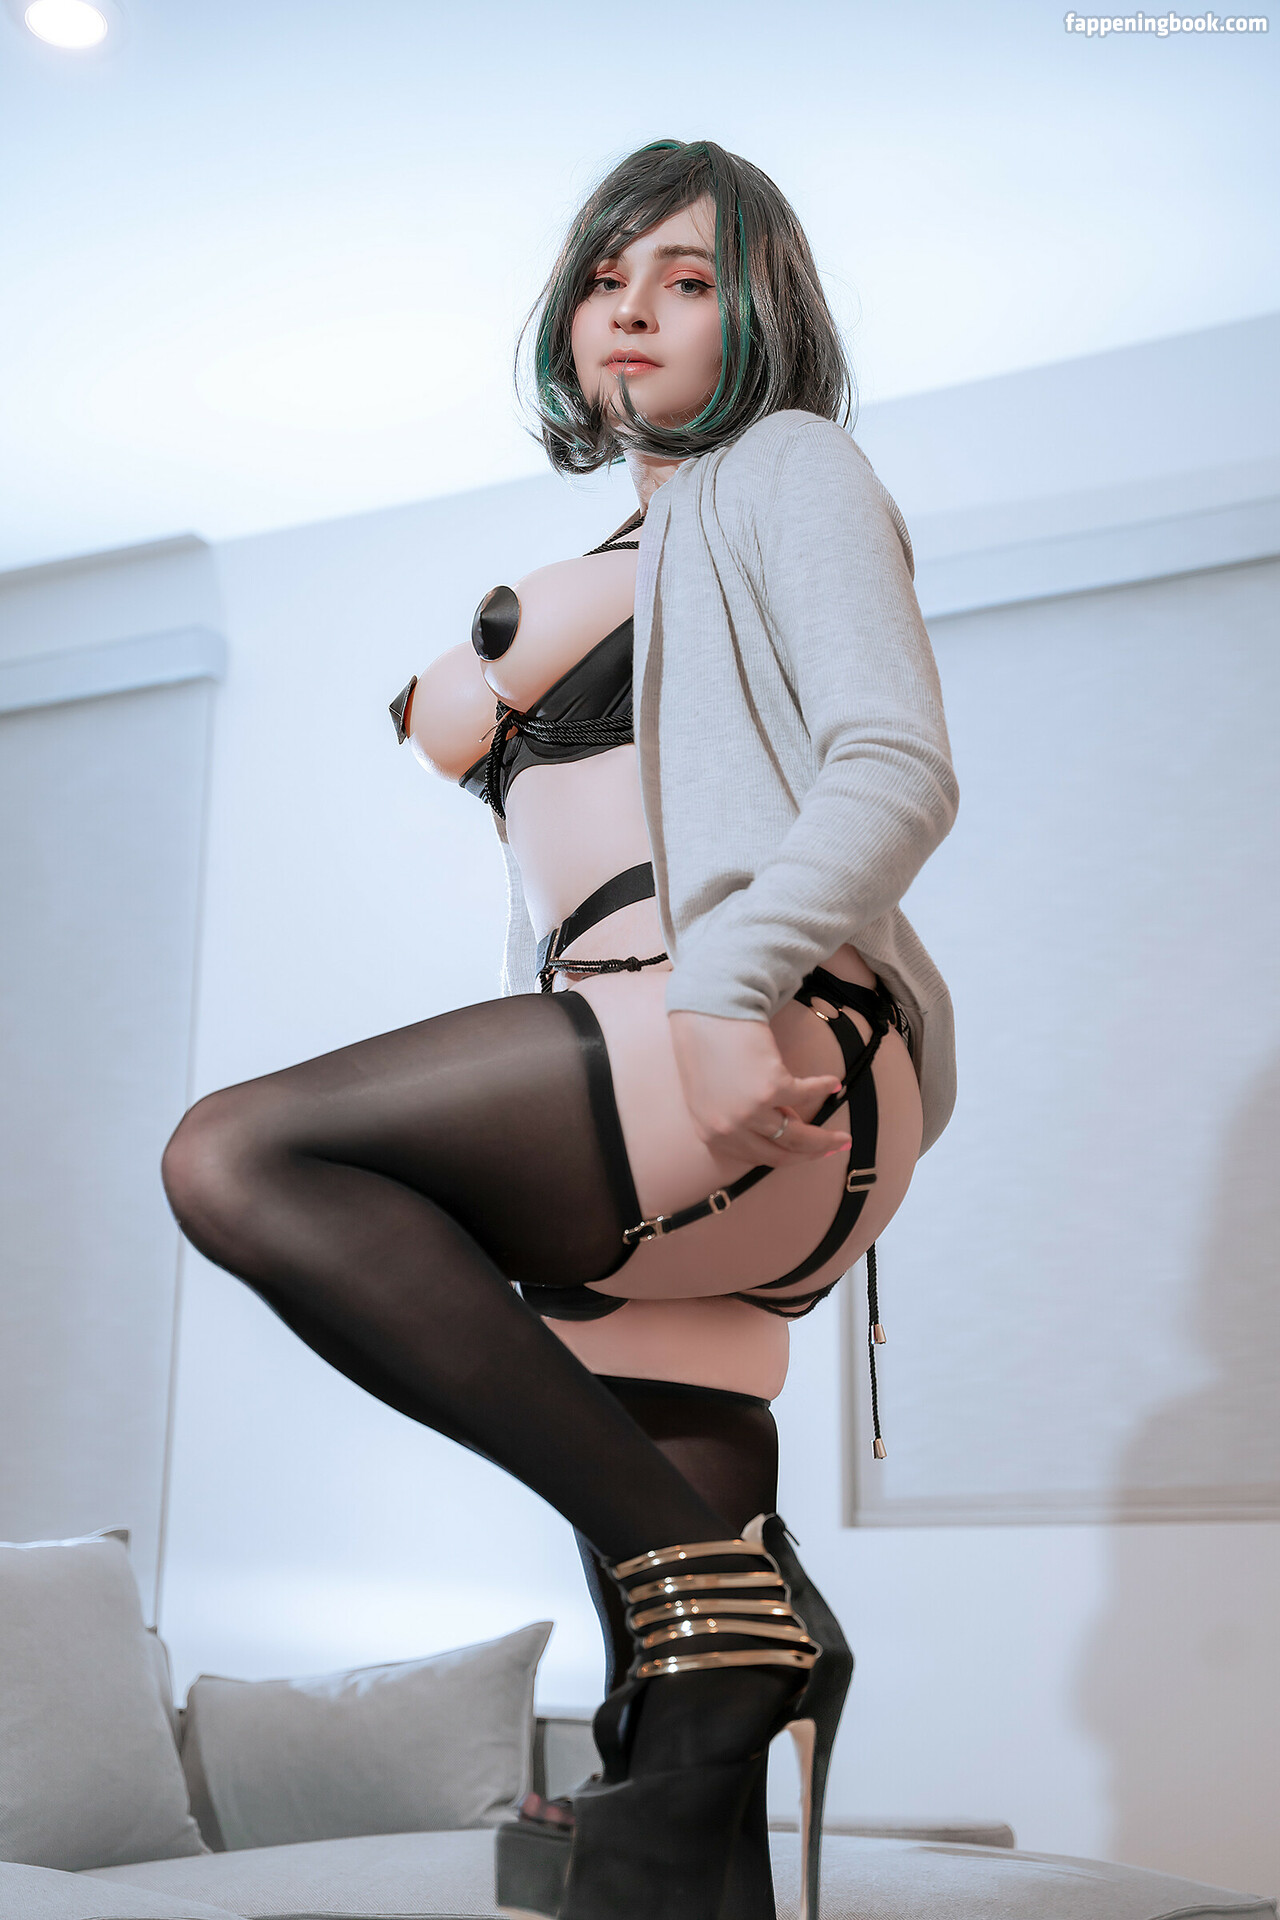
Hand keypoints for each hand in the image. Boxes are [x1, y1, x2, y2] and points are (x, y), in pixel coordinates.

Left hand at [668, 1010, 850, 1168]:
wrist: (704, 1010)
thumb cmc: (705, 1047)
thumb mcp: (712, 1096)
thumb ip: (740, 1119)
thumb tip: (784, 1122)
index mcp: (712, 1135)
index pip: (758, 1157)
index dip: (789, 1157)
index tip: (810, 1154)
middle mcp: (729, 1130)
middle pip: (781, 1153)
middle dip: (814, 1153)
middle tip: (837, 1148)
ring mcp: (750, 1111)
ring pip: (796, 1135)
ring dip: (825, 1139)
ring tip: (843, 1137)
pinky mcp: (771, 1088)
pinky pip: (806, 1094)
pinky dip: (822, 1088)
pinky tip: (834, 1084)